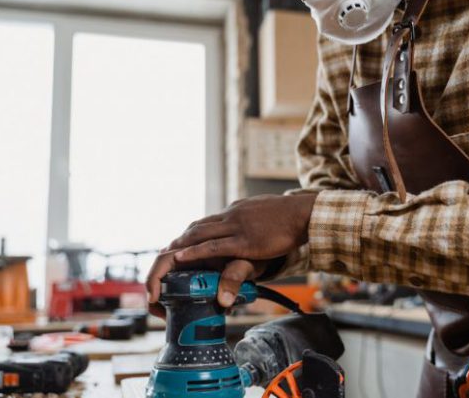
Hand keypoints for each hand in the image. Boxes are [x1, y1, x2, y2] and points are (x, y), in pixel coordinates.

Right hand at [145, 250, 275, 316]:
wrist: (269, 236)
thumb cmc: (259, 250)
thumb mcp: (249, 265)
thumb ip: (234, 277)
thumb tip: (223, 301)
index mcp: (200, 243)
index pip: (166, 258)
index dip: (155, 278)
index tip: (154, 299)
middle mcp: (193, 242)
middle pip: (162, 262)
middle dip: (155, 287)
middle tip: (159, 312)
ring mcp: (196, 245)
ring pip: (170, 265)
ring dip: (165, 287)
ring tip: (168, 309)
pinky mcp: (201, 251)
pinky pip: (182, 265)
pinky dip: (178, 283)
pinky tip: (182, 299)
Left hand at [168, 194, 316, 262]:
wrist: (303, 213)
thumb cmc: (289, 216)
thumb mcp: (267, 215)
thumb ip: (256, 220)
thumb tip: (253, 225)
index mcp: (237, 210)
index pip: (210, 220)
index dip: (193, 231)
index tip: (182, 240)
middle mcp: (231, 216)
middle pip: (199, 226)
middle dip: (181, 239)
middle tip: (166, 249)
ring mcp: (236, 227)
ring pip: (200, 234)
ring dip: (180, 245)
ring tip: (166, 254)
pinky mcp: (243, 241)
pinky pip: (213, 247)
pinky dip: (194, 252)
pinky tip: (180, 257)